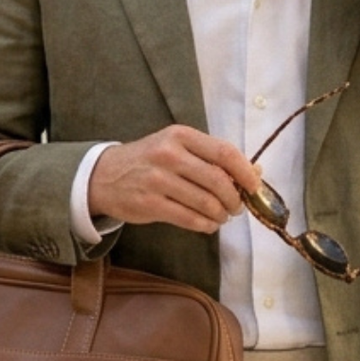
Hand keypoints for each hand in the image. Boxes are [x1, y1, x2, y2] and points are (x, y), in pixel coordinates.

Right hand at [88, 127, 259, 233]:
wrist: (103, 175)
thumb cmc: (148, 160)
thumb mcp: (177, 147)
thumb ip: (213, 157)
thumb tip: (256, 172)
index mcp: (180, 136)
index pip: (224, 152)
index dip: (245, 172)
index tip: (254, 186)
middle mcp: (169, 155)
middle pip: (218, 181)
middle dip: (235, 199)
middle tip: (236, 207)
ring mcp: (158, 180)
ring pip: (206, 203)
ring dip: (221, 214)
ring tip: (221, 216)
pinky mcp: (150, 205)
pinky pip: (190, 218)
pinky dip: (206, 225)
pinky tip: (208, 223)